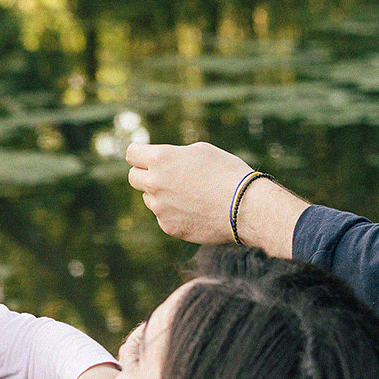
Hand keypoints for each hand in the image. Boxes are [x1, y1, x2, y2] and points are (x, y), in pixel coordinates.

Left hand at [125, 140, 255, 244]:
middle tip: (165, 175)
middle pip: (134, 177)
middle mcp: (155, 183)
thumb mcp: (201, 151)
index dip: (139, 153)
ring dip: (161, 195)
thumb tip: (161, 163)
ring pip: (149, 199)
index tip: (145, 156)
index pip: (132, 153)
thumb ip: (174, 155)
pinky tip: (196, 211)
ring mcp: (160, 208)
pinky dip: (174, 213)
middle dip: (145, 174)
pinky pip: (163, 217)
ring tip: (190, 195)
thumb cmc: (228, 173)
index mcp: (161, 159)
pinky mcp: (168, 227)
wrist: (246, 208)